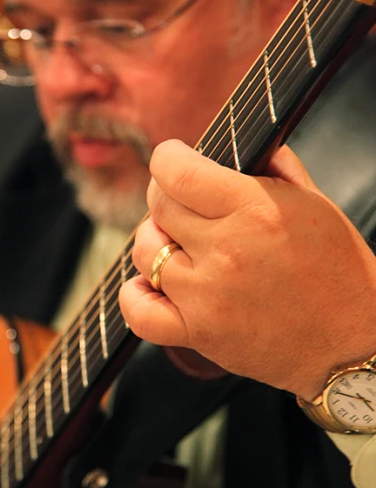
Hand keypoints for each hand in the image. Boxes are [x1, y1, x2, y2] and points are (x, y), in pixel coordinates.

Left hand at [119, 140, 375, 400]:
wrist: (352, 342)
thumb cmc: (338, 270)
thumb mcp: (315, 203)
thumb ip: (272, 166)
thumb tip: (231, 145)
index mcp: (255, 211)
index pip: (177, 171)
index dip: (167, 157)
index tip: (173, 158)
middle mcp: (226, 251)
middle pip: (158, 207)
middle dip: (164, 195)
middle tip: (182, 202)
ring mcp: (207, 296)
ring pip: (144, 250)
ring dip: (155, 240)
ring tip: (177, 243)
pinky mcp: (199, 334)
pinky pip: (138, 311)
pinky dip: (135, 294)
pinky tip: (152, 284)